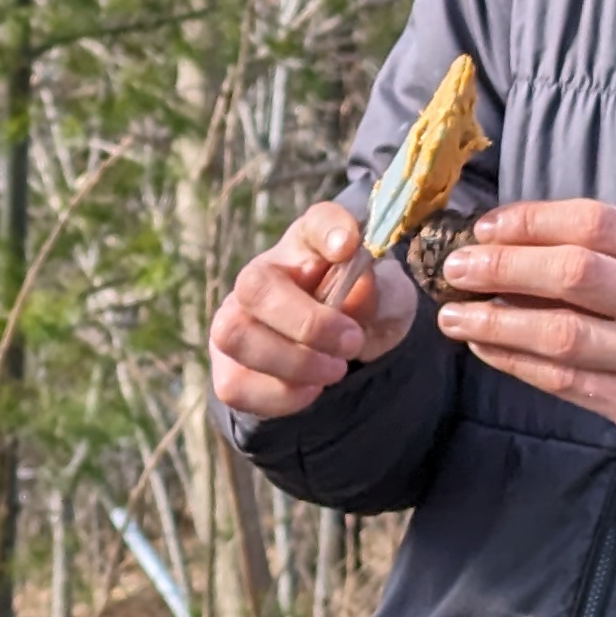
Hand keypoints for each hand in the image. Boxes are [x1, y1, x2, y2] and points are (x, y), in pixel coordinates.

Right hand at [210, 202, 418, 419]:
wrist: (340, 356)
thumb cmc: (362, 313)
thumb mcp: (388, 301)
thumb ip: (380, 293)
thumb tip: (359, 290)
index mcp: (310, 246)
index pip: (316, 222)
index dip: (330, 229)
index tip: (349, 246)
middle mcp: (263, 274)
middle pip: (255, 285)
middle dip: (306, 323)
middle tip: (351, 343)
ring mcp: (236, 319)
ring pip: (233, 335)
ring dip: (291, 361)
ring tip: (333, 371)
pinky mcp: (227, 365)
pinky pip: (235, 384)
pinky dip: (280, 395)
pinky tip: (310, 389)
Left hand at [429, 200, 615, 465]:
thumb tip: (526, 237)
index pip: (598, 225)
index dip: (533, 222)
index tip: (487, 227)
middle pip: (576, 275)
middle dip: (504, 267)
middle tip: (457, 268)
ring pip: (564, 335)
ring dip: (497, 322)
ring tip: (455, 314)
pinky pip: (569, 384)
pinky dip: (519, 363)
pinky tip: (487, 347)